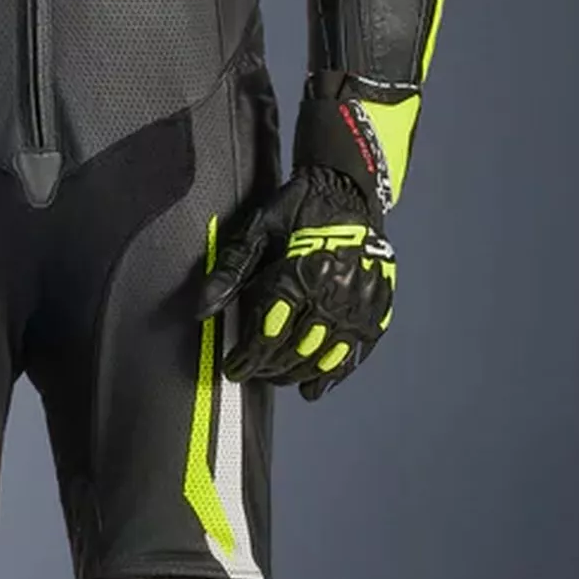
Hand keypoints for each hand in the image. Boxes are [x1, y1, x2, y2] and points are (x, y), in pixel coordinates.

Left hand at [195, 167, 395, 401]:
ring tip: (275, 377)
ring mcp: (359, 304)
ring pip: (323, 357)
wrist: (347, 191)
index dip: (247, 359)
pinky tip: (314, 388)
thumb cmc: (298, 208)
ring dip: (295, 373)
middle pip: (295, 351)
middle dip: (267, 368)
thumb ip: (229, 272)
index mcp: (301, 273)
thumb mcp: (256, 231)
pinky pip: (355, 352)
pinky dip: (333, 374)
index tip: (232, 369)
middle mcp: (334, 293)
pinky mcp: (376, 308)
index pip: (268, 334)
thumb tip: (202, 310)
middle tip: (250, 373)